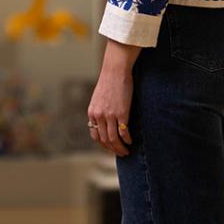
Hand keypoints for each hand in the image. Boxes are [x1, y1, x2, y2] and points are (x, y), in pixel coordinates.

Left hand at [87, 39, 139, 156]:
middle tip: (121, 152)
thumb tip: (103, 123)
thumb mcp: (98, 98)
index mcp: (92, 113)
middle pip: (105, 140)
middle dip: (113, 149)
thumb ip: (99, 111)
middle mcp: (99, 116)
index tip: (110, 147)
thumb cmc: (108, 82)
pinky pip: (124, 133)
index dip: (103, 144)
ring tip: (126, 151)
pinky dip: (128, 140)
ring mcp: (110, 115)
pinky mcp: (122, 114)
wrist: (115, 70)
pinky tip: (131, 141)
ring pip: (114, 140)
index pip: (95, 136)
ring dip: (121, 148)